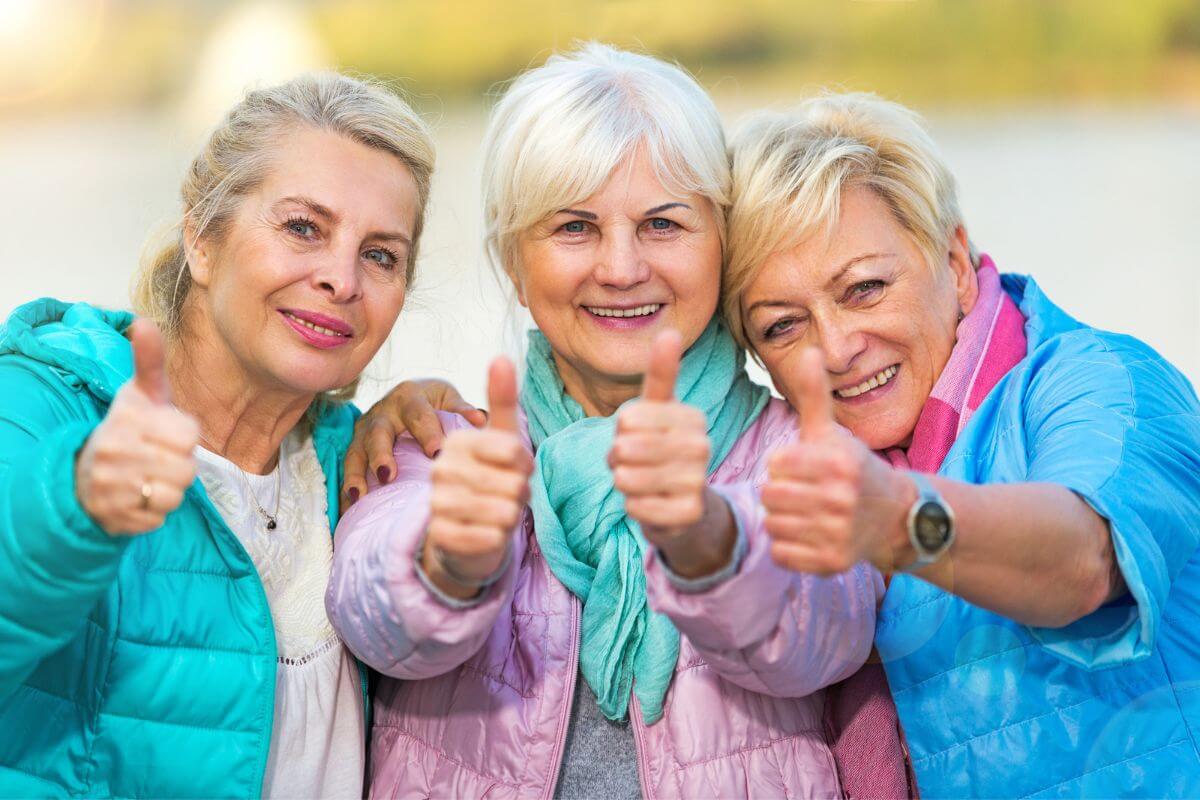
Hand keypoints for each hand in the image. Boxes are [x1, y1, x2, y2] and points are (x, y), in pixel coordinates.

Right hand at [75, 319, 199, 535]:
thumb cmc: (128, 429)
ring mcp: (111, 489)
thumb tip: (144, 322)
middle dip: (179, 465)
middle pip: (186, 469)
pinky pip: (158, 519)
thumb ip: (150, 361)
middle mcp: (114, 453)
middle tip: (158, 458)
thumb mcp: (141, 394)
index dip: (184, 436)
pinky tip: (138, 496)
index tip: (165, 433)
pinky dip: (154, 511)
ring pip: (174, 496)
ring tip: (149, 477)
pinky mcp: (113, 518)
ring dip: (169, 489)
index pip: (188, 436)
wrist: (86, 472)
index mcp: (126, 421)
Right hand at [342, 378, 485, 509]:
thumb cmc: (435, 403)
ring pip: (356, 452)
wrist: (409, 401)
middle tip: (388, 476)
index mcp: (409, 397)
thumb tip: (480, 420)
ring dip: (355, 474)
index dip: (427, 433)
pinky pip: (348, 471)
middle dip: (381, 454)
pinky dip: (347, 489)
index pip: (418, 414)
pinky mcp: (356, 450)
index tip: (437, 454)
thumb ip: (462, 410)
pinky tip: (350, 508)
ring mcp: (364, 431)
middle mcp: (382, 412)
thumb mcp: (448, 400)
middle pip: (378, 432)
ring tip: (359, 495)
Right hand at [422, 358, 531, 598]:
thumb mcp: (503, 439)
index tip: (513, 469)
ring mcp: (437, 503)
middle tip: (507, 495)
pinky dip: (499, 538)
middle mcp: (441, 469)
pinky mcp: (440, 536)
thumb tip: (501, 357)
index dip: (524, 465)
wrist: (468, 532)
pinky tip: (491, 534)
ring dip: (511, 517)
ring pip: (503, 512)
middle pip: (513, 484)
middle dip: (520, 494)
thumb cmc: (491, 479)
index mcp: (458, 441)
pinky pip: (489, 538)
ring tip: (499, 513)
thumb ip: (502, 399)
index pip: (513, 450)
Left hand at [610, 331, 732, 577]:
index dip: (619, 431)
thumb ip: (661, 373)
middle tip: (636, 463)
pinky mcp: (688, 514)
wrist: (684, 507)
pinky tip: (651, 504)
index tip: (637, 436)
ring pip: (627, 478)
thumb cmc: (660, 451)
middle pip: (624, 448)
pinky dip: (634, 507)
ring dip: (624, 483)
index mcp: (692, 417)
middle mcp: (702, 446)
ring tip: (642, 482)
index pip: (627, 418)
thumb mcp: (657, 410)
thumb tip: (670, 331)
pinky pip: (635, 507)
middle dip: (617, 459)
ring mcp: (697, 481)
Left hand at [762, 348, 912, 575]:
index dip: (782, 465)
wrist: (894, 517)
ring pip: (773, 524)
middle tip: (801, 494)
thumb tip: (808, 351)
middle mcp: (842, 497)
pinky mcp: (833, 562)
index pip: (775, 464)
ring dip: (781, 519)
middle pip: (770, 495)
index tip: (802, 469)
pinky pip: (782, 553)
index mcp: (838, 461)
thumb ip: (815, 394)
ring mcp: (839, 532)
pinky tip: (807, 535)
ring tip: (804, 513)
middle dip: (779, 493)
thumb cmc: (851, 467)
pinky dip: (787, 546)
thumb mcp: (833, 431)